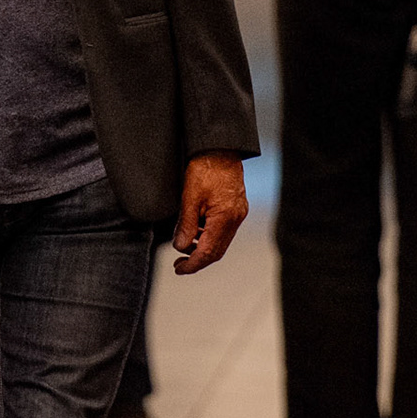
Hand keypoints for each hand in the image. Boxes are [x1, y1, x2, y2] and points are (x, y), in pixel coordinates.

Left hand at [172, 152, 247, 273]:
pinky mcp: (236, 207)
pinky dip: (208, 235)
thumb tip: (180, 246)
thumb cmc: (205, 168)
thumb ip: (186, 224)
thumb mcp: (190, 197)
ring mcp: (238, 213)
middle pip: (217, 251)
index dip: (193, 264)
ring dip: (202, 247)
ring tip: (183, 245)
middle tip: (179, 265)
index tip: (179, 269)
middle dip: (197, 260)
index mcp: (225, 218)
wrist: (220, 148)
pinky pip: (223, 230)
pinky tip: (195, 231)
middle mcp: (235, 218)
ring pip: (220, 241)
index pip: (208, 252)